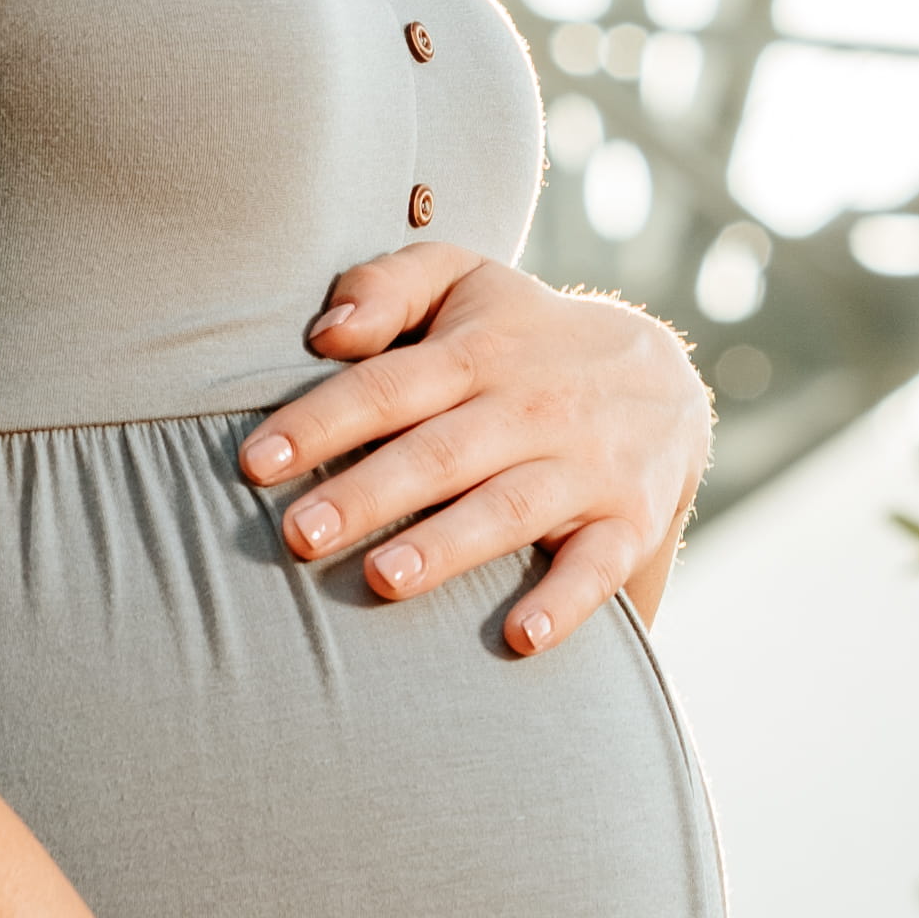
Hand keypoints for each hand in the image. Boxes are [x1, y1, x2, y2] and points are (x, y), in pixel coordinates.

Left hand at [240, 245, 709, 645]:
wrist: (664, 377)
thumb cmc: (522, 335)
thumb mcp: (462, 280)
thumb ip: (386, 285)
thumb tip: (326, 333)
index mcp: (477, 352)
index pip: (387, 386)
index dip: (320, 421)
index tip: (254, 462)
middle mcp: (529, 407)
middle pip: (439, 452)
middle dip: (368, 494)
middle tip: (299, 535)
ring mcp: (583, 466)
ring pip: (509, 507)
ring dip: (448, 545)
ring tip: (384, 578)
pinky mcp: (629, 521)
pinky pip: (598, 564)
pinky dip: (566, 602)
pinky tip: (520, 637)